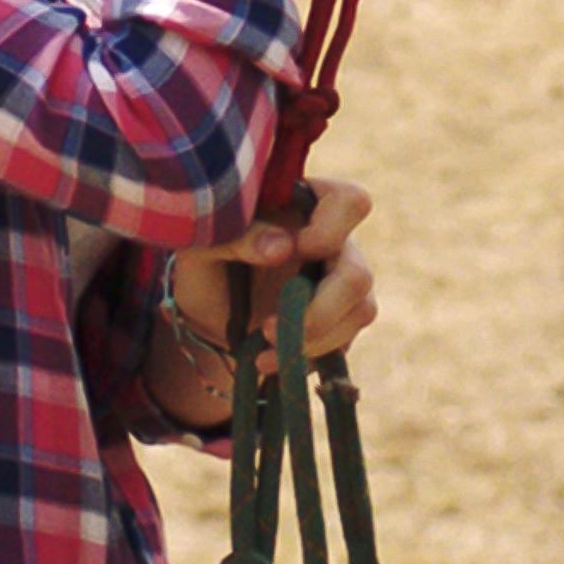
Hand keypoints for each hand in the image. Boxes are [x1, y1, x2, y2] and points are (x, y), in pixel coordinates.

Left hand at [171, 176, 376, 365]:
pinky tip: (270, 361)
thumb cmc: (207, 266)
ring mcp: (342, 284)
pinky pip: (345, 342)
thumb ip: (239, 237)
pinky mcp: (341, 322)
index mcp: (307, 207)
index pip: (350, 202)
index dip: (331, 230)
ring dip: (310, 340)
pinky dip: (306, 357)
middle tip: (268, 327)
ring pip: (359, 312)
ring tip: (263, 348)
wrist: (208, 315)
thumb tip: (283, 247)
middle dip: (317, 312)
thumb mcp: (205, 247)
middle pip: (358, 273)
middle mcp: (336, 243)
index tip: (295, 249)